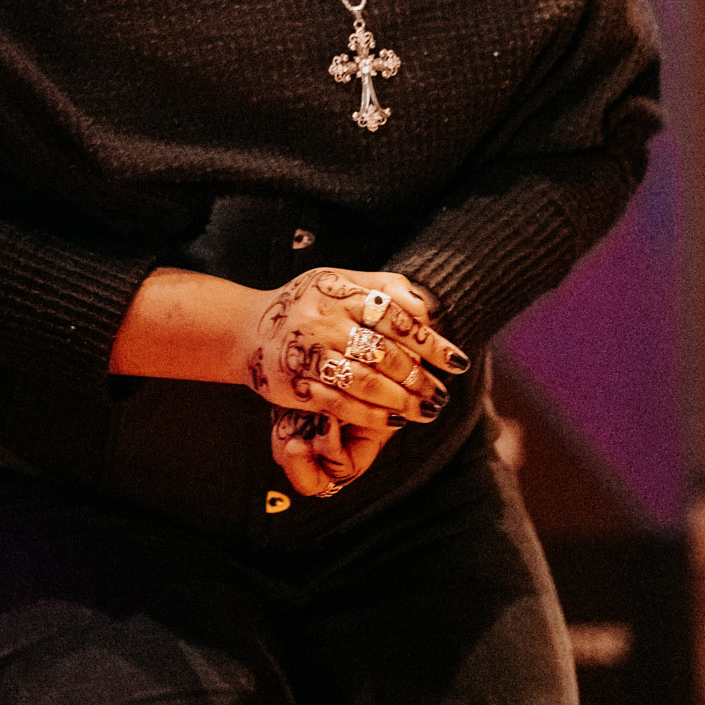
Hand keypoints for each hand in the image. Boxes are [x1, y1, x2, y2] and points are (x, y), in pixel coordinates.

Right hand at [244, 269, 469, 495]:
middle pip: (384, 353)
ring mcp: (308, 352)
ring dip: (401, 400)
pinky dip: (370, 415)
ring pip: (365, 381)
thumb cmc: (308, 305)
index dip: (430, 342)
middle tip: (441, 394)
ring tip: (425, 411)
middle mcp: (324, 321)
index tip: (456, 362)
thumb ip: (385, 287)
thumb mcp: (341, 282)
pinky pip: (340, 403)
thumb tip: (427, 308)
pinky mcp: (296, 383)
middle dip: (419, 378)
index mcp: (340, 292)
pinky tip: (393, 422)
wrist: (248, 328)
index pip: (396, 318)